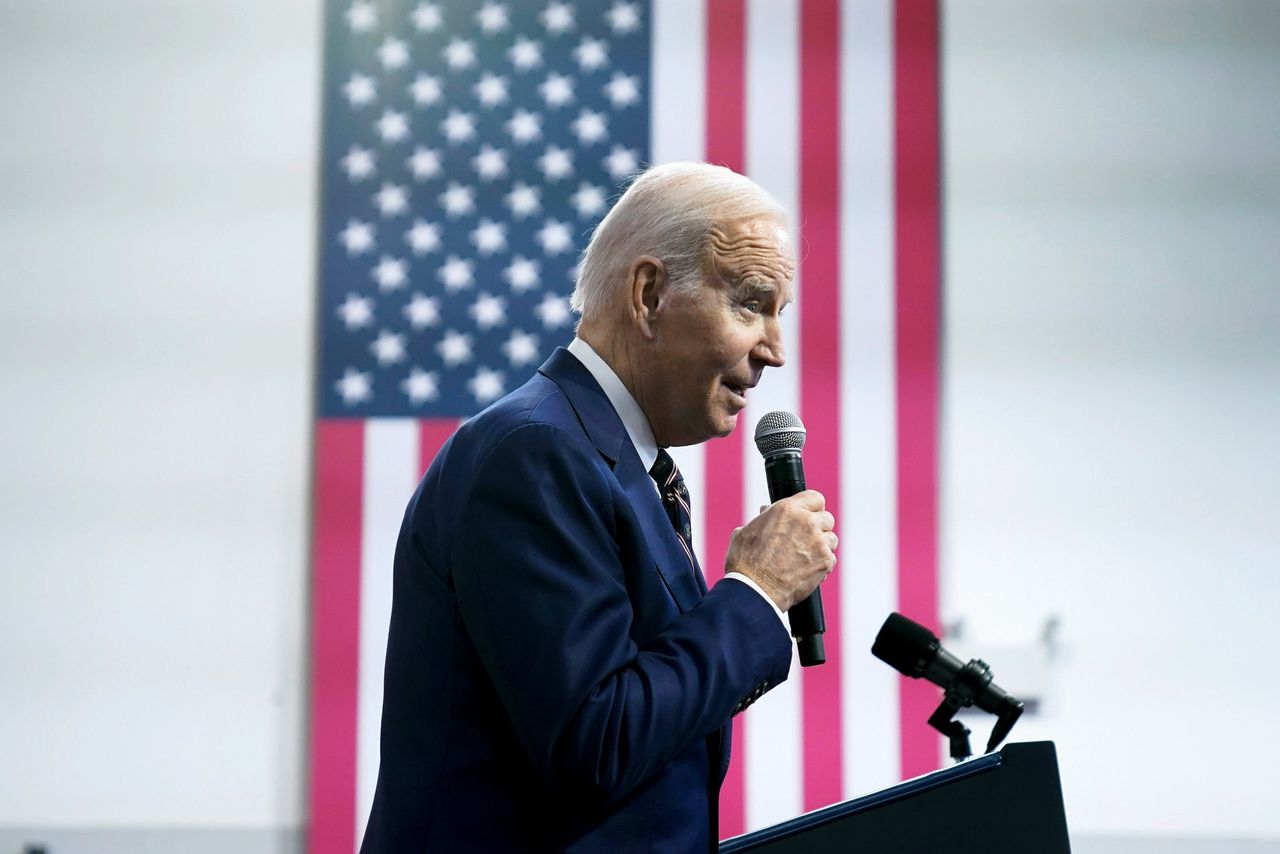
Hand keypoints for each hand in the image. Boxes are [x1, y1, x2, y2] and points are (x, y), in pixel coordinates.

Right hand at [724, 490, 836, 611]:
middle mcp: (806, 522)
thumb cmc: (745, 563)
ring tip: (805, 556)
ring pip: (831, 539)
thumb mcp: (746, 532)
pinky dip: (822, 564)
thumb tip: (766, 513)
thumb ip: (762, 519)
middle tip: (806, 539)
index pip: (815, 498)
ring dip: (822, 546)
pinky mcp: (825, 562)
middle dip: (818, 528)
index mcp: (786, 509)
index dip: (812, 507)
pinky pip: (831, 558)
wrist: (754, 591)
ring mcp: (818, 542)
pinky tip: (808, 570)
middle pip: (827, 518)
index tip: (809, 515)